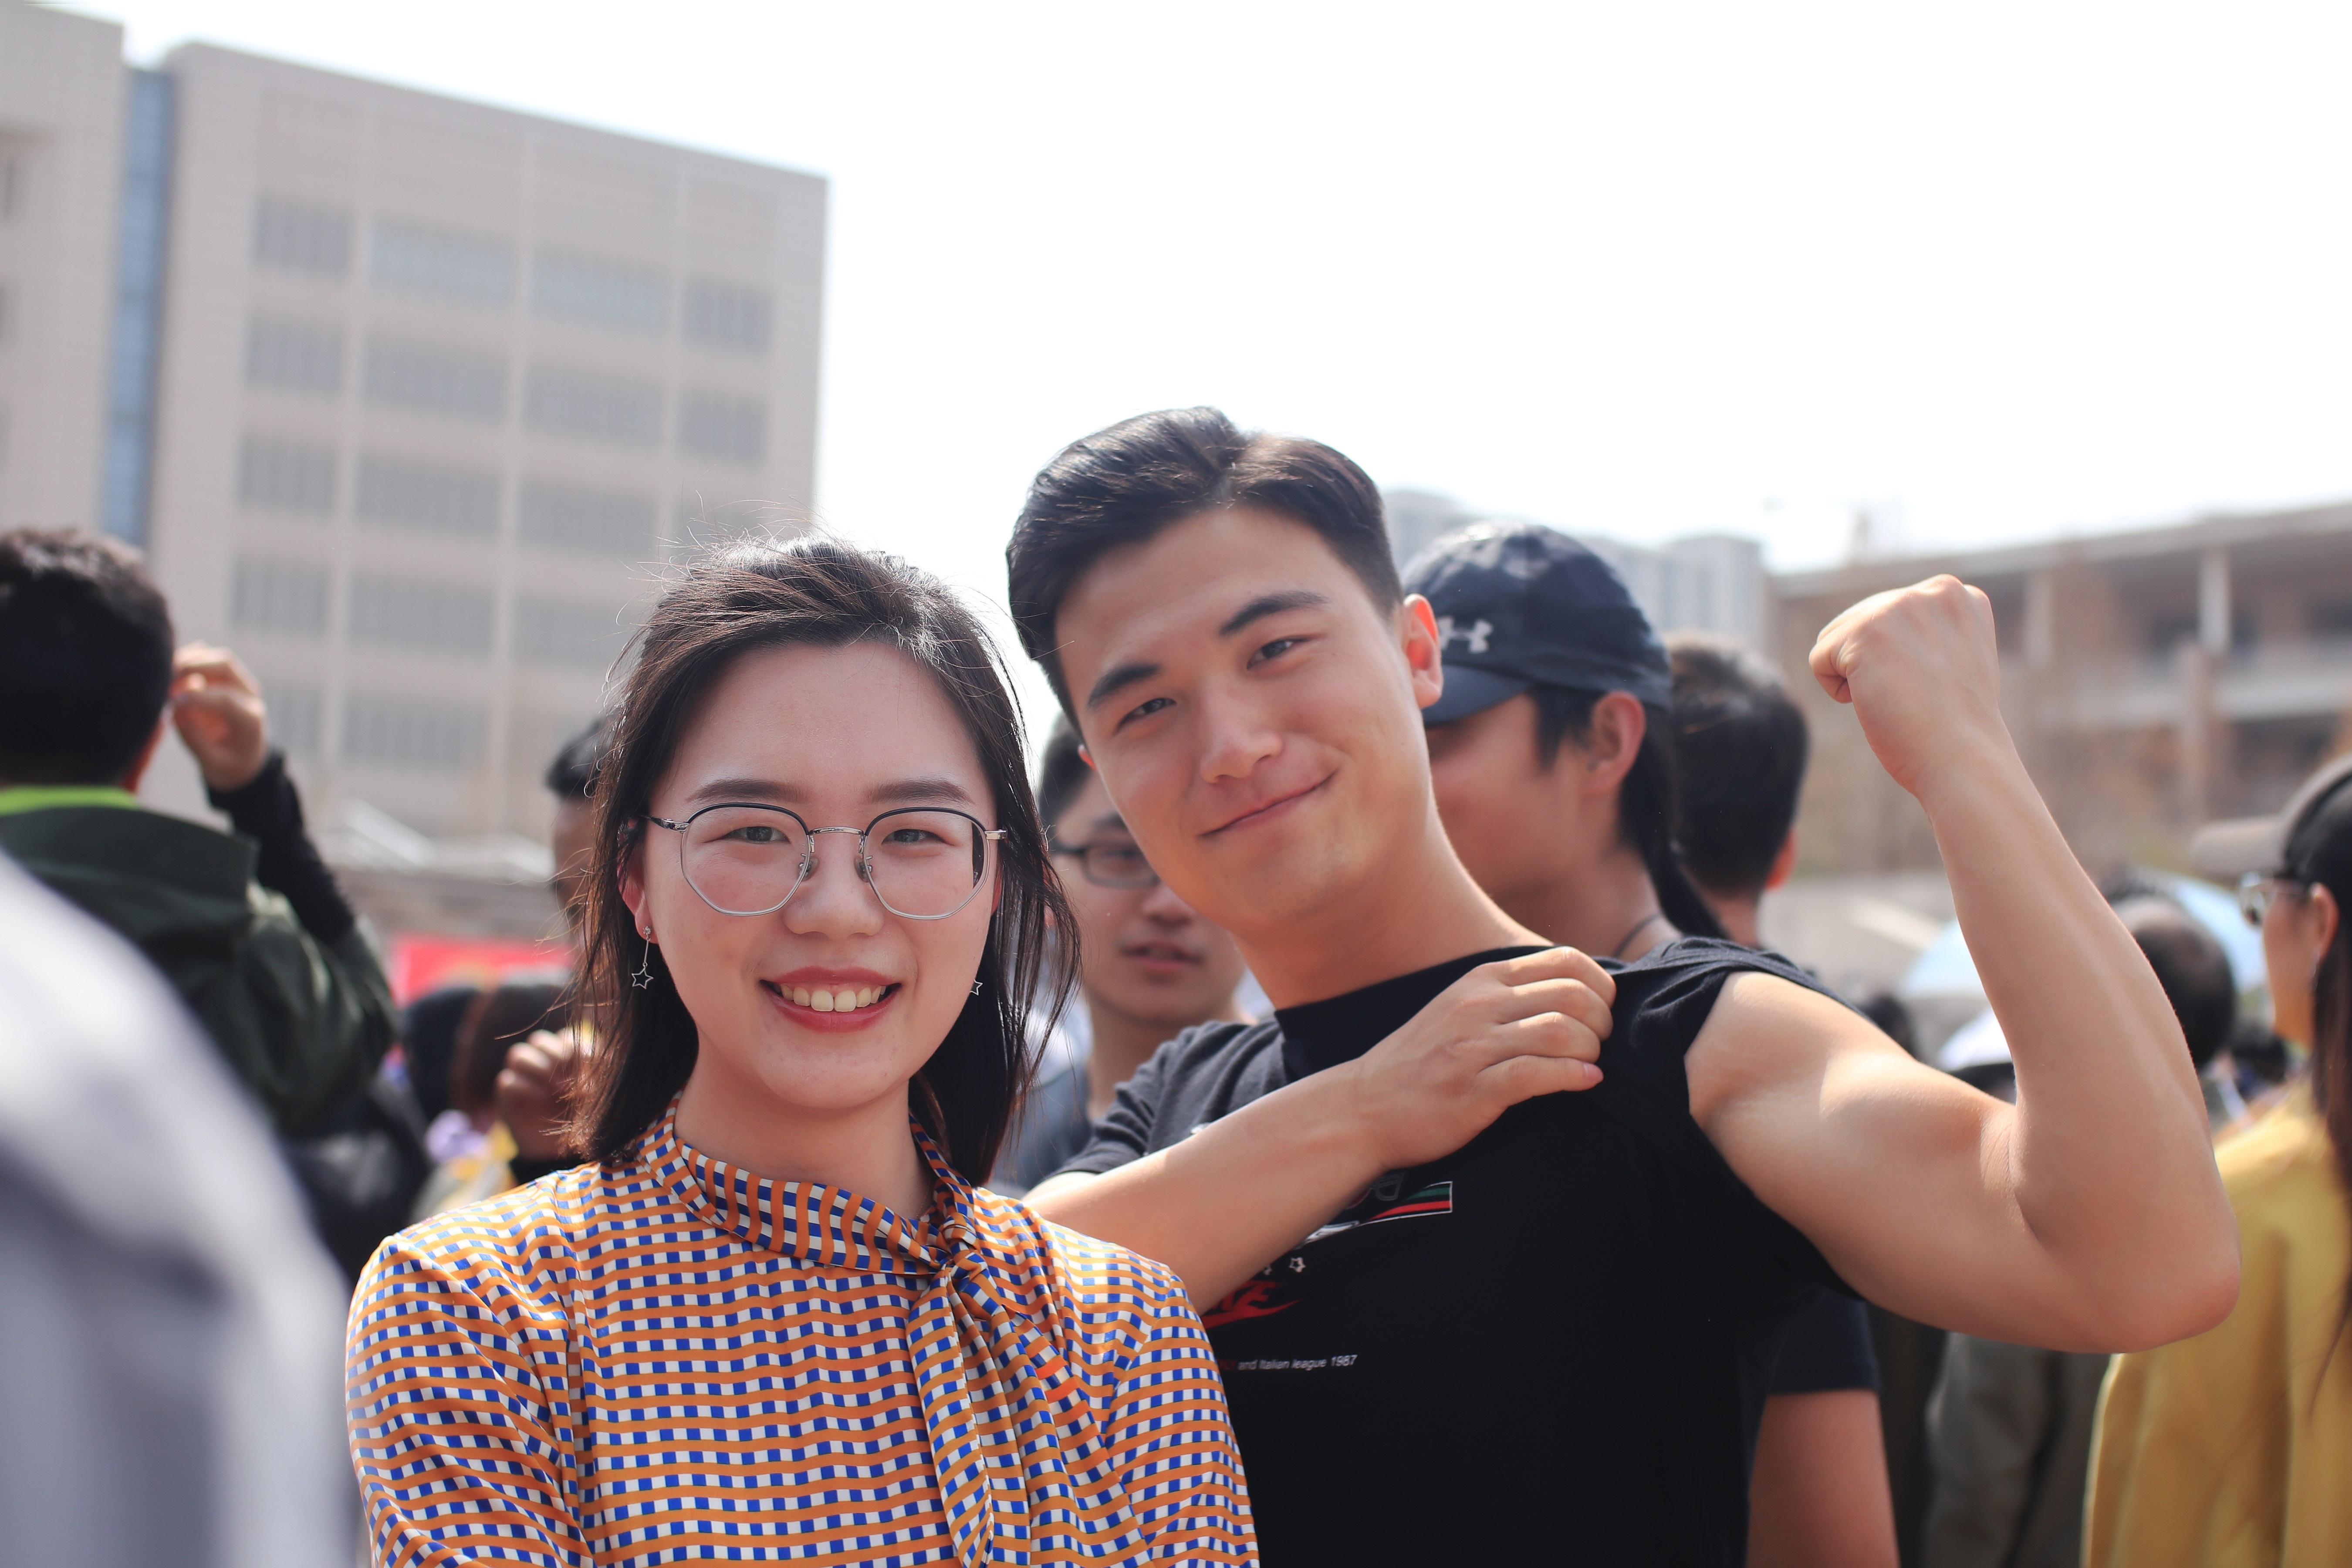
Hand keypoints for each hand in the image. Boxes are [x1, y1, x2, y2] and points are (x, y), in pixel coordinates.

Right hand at [171, 643, 269, 790]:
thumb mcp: (213, 763)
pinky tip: (172, 667)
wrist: (246, 759)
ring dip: (190, 661)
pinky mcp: (229, 680)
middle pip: (225, 666)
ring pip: (218, 659)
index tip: (172, 701)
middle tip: (165, 679)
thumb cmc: (228, 764)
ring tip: (165, 674)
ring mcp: (241, 685)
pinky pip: (211, 661)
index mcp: (251, 719)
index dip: (196, 697)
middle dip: (193, 667)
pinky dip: (191, 660)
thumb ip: (196, 740)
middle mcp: (250, 696)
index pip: (225, 700)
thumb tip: (177, 712)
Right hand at [496, 1028, 589, 1161]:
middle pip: (538, 1040)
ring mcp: (523, 1081)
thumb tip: (593, 1056)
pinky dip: (523, 1086)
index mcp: (565, 1059)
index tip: (589, 1065)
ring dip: (538, 1067)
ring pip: (517, 1054)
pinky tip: (542, 1098)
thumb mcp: (599, 1096)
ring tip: (557, 1088)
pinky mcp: (509, 1099)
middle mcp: (542, 1065)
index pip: (564, 1037)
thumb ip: (597, 1073)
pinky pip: (506, 1080)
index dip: (575, 1047)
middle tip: (569, 1077)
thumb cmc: (587, 1120)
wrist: (567, 1154)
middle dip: (554, 1054)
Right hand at [1341, 947, 1611, 1173]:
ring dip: (1592, 1051)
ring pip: (1562, 1032)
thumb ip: (1511, 996)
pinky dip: (1574, 1077)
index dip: (1601, 986)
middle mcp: (1478, 1005)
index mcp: (1481, 980)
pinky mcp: (1472, 1089)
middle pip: (1574, 995)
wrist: (1363, 1108)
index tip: (1603, 1013)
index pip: (1567, 960)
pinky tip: (1587, 1083)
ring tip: (1591, 1066)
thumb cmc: (1422, 1063)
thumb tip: (1579, 994)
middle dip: (1603, 1021)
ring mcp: (1473, 1047)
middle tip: (1601, 1045)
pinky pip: (1538, 1074)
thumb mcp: (1462, 1009)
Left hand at [1807, 575, 2011, 799]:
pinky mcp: (1865, 631)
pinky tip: (1877, 703)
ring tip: (1899, 697)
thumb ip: (1926, 632)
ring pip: (1837, 637)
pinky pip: (1819, 658)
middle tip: (1916, 696)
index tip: (1935, 685)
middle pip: (1861, 621)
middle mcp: (1935, 590)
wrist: (1964, 759)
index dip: (1899, 659)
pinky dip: (1836, 690)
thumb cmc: (1956, 726)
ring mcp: (1900, 606)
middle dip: (1875, 665)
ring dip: (1856, 675)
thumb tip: (1885, 632)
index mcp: (1958, 596)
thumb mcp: (1953, 660)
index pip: (1892, 615)